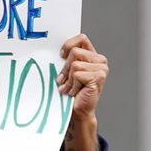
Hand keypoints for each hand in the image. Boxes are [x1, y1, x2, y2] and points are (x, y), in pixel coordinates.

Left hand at [56, 34, 107, 150]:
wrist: (77, 112)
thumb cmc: (70, 92)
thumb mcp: (66, 72)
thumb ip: (66, 59)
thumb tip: (49, 47)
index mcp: (93, 56)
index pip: (81, 38)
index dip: (69, 45)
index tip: (60, 55)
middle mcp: (100, 60)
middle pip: (75, 52)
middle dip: (65, 68)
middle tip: (63, 81)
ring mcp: (102, 68)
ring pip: (75, 64)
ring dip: (68, 79)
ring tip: (69, 89)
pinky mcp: (99, 77)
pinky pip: (77, 74)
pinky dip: (72, 85)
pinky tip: (74, 93)